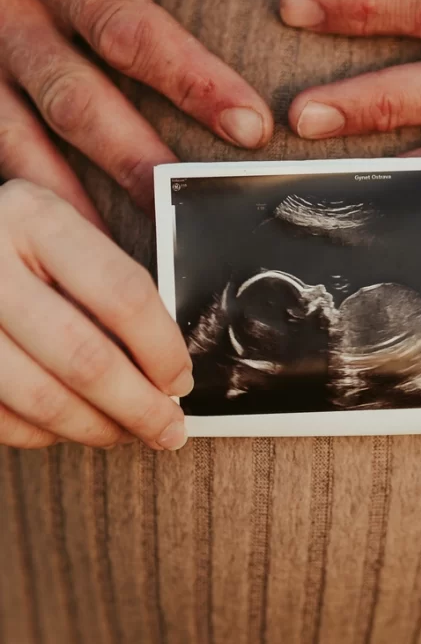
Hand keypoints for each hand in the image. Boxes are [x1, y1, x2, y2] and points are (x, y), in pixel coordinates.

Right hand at [0, 0, 272, 225]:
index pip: (131, 29)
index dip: (191, 81)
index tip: (249, 127)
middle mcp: (6, 17)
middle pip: (76, 101)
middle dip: (133, 158)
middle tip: (184, 206)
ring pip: (17, 140)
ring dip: (67, 200)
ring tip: (113, 254)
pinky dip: (18, 190)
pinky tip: (48, 235)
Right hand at [0, 180, 191, 449]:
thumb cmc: (8, 230)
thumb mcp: (55, 210)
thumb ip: (106, 258)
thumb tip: (174, 338)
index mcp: (35, 218)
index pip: (123, 294)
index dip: (162, 349)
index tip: (180, 379)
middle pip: (85, 358)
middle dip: (139, 407)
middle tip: (169, 428)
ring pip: (41, 398)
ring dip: (96, 428)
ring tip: (127, 432)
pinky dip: (42, 433)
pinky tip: (70, 427)